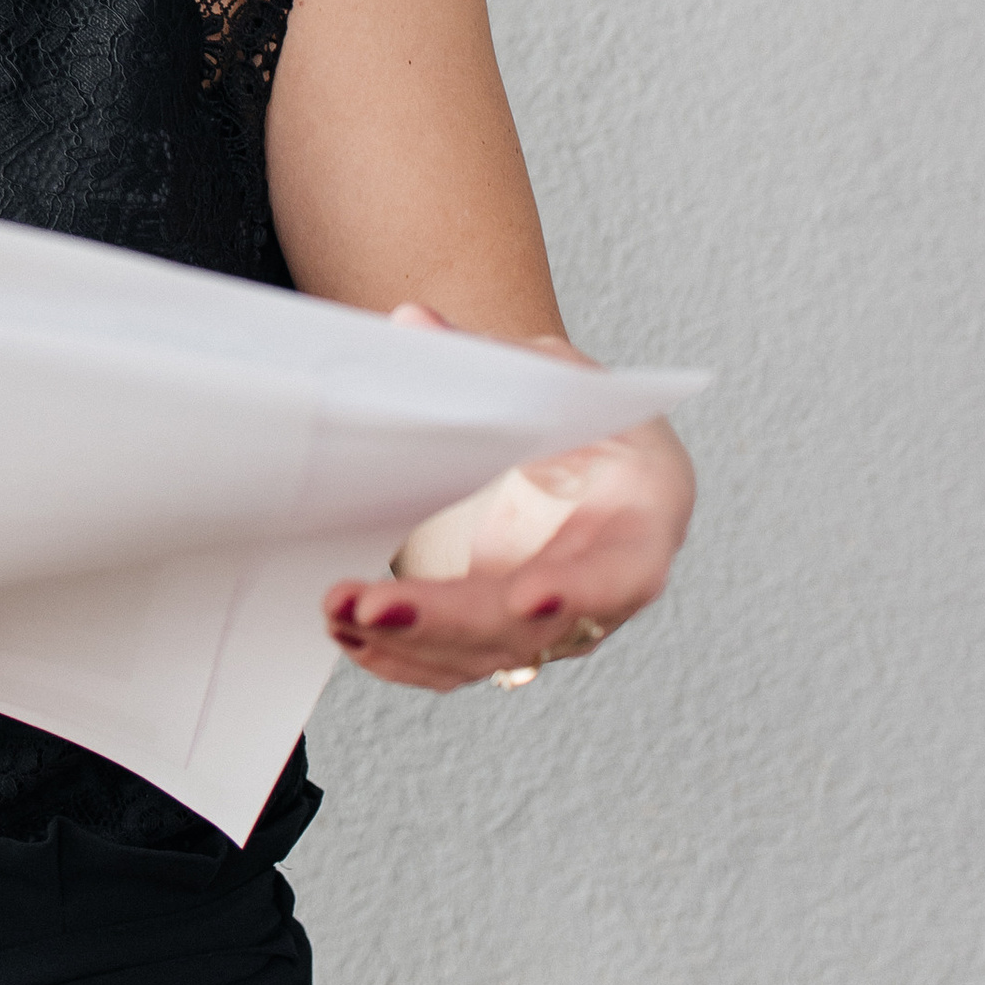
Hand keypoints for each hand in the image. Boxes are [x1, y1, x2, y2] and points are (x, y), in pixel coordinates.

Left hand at [323, 305, 695, 692]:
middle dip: (448, 620)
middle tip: (373, 606)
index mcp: (644, 516)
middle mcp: (606, 587)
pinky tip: (352, 635)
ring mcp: (556, 621)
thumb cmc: (584, 416)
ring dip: (409, 642)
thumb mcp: (552, 373)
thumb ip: (489, 359)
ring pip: (486, 654)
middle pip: (532, 626)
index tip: (526, 597)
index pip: (621, 569)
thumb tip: (411, 323)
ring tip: (339, 611)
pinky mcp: (507, 634)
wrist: (582, 456)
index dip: (578, 589)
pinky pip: (457, 661)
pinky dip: (401, 656)